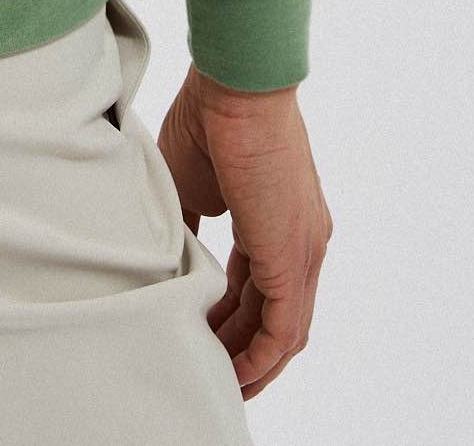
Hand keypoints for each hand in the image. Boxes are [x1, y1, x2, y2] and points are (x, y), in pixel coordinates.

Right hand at [154, 68, 334, 402]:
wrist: (236, 88)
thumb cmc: (212, 117)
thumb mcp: (190, 183)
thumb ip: (187, 224)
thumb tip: (170, 259)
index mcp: (280, 222)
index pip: (260, 287)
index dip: (234, 320)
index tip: (205, 337)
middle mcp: (302, 243)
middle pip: (276, 317)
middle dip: (244, 352)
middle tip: (214, 375)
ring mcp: (303, 252)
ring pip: (284, 331)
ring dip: (253, 363)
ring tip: (223, 385)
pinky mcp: (293, 258)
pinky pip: (283, 330)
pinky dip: (262, 358)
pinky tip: (237, 374)